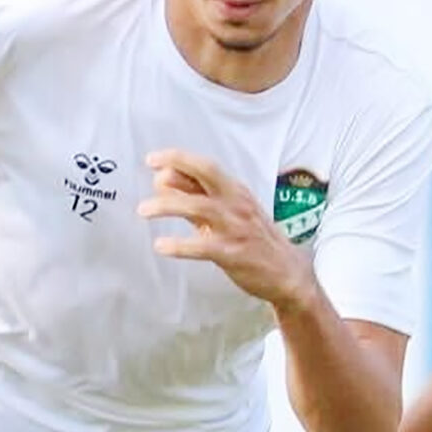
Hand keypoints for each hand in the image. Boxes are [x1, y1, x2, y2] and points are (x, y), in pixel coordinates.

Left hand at [138, 151, 310, 307]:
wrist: (287, 273)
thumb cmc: (254, 240)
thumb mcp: (227, 213)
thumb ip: (196, 198)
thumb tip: (162, 180)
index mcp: (236, 192)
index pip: (206, 166)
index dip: (178, 159)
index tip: (153, 159)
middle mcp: (237, 204)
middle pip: (206, 173)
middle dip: (177, 165)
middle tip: (151, 168)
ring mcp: (236, 228)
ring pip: (198, 207)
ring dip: (167, 205)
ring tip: (143, 210)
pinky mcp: (233, 253)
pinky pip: (202, 246)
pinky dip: (179, 245)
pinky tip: (161, 246)